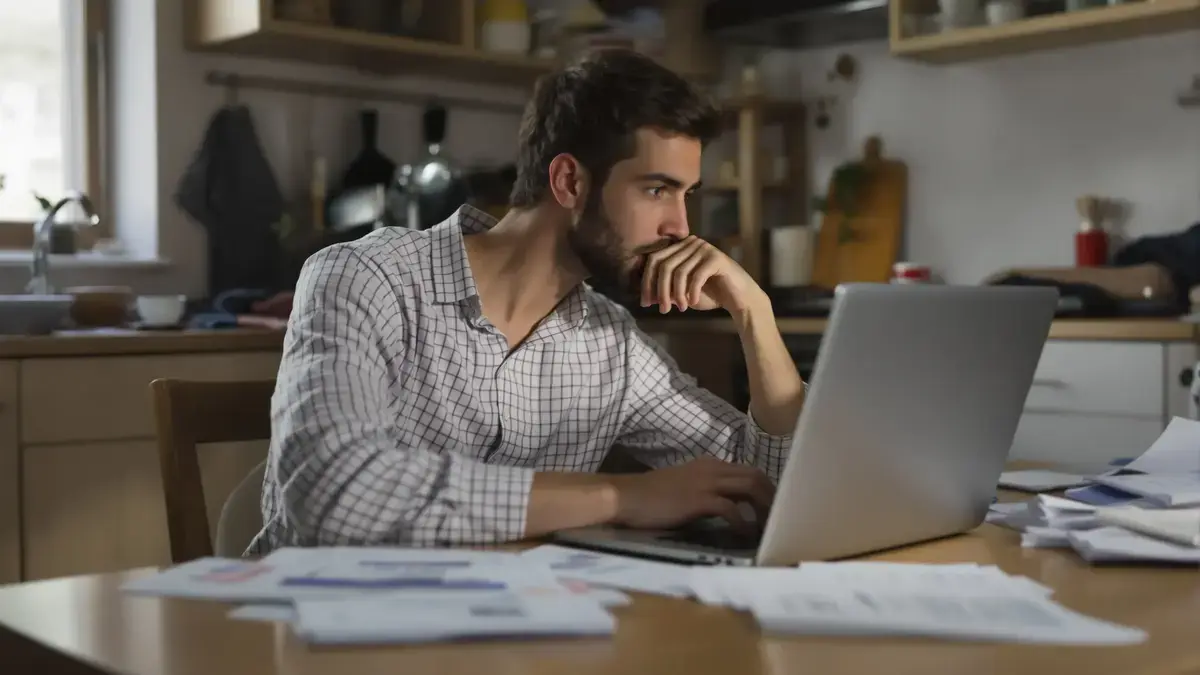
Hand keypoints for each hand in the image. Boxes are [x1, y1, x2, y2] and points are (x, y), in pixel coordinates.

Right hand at [606, 457, 774, 532]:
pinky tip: (744, 534)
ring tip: (768, 527)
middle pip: (755, 476)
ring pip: (749, 487)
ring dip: (763, 507)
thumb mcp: (685, 486)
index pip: (748, 470)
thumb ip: (707, 491)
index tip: (773, 507)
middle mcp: (712, 468)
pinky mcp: (699, 499)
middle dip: (771, 497)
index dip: (765, 488)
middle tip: (779, 518)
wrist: (627, 497)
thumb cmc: (652, 496)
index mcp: (709, 465)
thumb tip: (728, 506)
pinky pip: (731, 508)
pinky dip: (742, 522)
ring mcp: (706, 482)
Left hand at [641, 236, 765, 316]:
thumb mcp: (682, 293)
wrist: (739, 299)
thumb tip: (647, 295)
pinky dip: (691, 292)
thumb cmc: (710, 295)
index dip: (647, 282)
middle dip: (659, 289)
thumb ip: (666, 290)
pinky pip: (695, 276)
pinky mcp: (716, 258)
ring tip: (680, 309)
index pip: (655, 259)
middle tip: (662, 309)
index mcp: (680, 247)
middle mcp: (691, 243)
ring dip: (676, 294)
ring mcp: (704, 248)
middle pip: (664, 265)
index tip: (645, 302)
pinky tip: (692, 303)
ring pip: (678, 272)